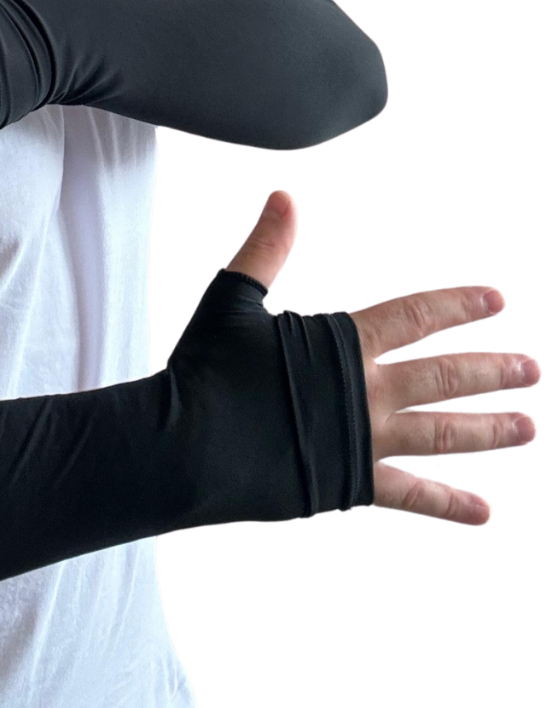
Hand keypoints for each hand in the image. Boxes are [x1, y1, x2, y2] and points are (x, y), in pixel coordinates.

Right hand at [227, 190, 539, 524]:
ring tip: (528, 426)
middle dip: (491, 371)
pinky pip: (411, 496)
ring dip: (488, 429)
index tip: (496, 301)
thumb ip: (266, 249)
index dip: (456, 305)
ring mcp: (362, 440)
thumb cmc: (204, 370)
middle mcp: (365, 391)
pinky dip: (448, 504)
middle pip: (444, 377)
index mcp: (341, 343)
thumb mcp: (232, 300)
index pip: (415, 317)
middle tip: (532, 369)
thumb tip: (284, 196)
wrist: (185, 443)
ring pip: (442, 433)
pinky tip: (485, 511)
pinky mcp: (350, 483)